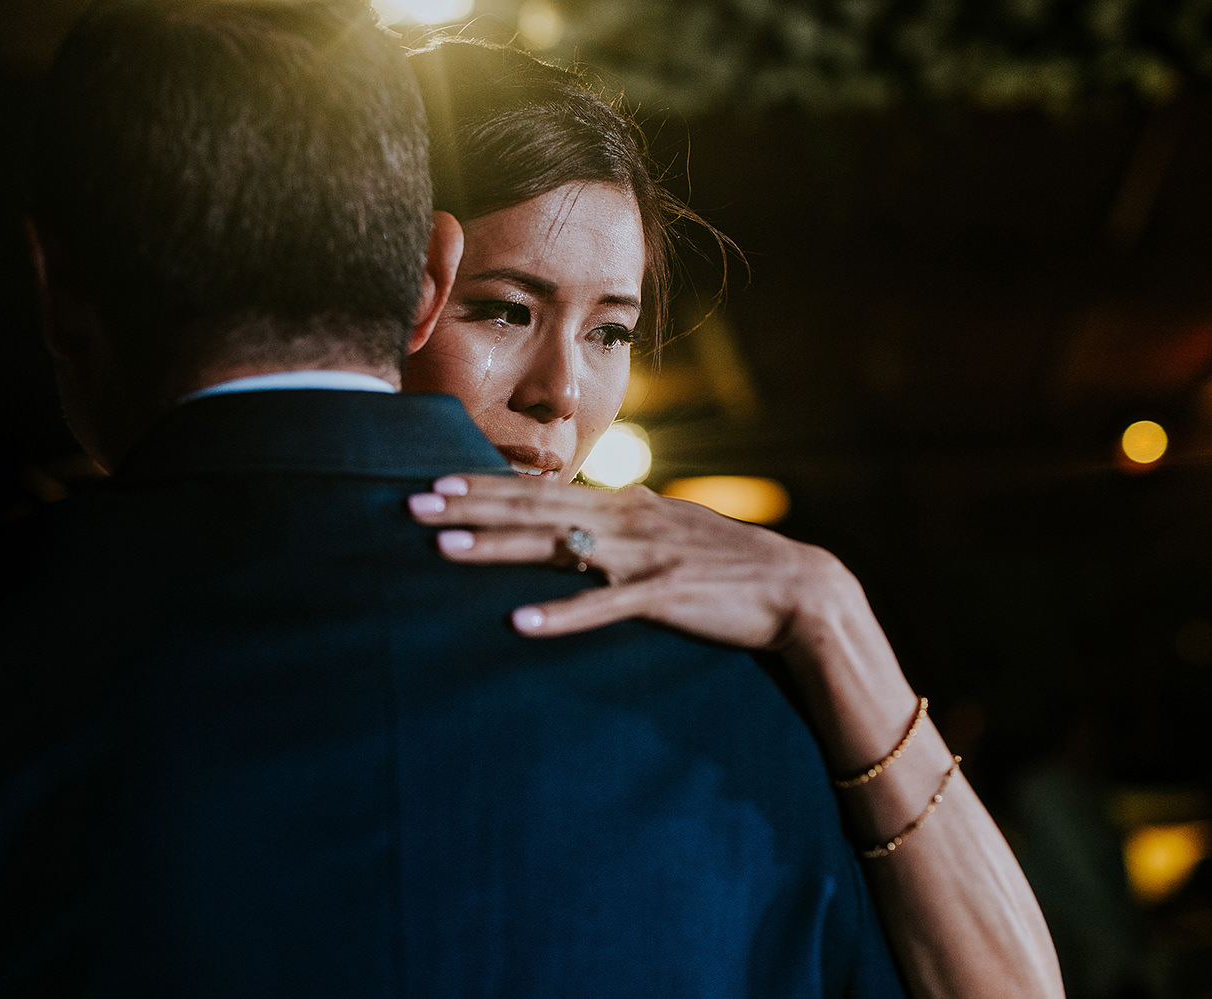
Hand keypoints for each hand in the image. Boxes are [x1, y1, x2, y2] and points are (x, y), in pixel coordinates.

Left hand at [406, 474, 858, 650]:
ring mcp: (644, 556)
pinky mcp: (665, 595)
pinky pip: (602, 607)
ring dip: (496, 548)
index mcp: (626, 506)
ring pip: (555, 548)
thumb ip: (627, 523)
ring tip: (443, 550)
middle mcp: (627, 520)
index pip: (542, 489)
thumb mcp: (671, 532)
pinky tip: (518, 623)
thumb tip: (593, 512)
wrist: (798, 590)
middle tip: (412, 504)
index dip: (486, 486)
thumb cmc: (728, 567)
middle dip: (470, 506)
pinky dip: (560, 614)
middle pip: (534, 508)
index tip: (434, 482)